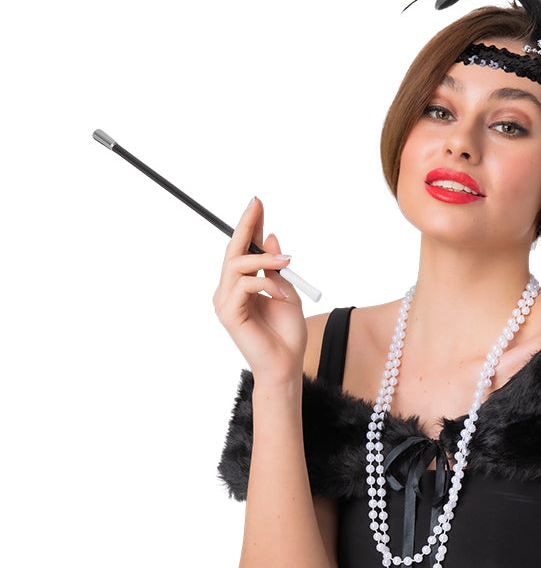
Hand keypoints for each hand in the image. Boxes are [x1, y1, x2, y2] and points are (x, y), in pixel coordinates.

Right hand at [213, 197, 306, 382]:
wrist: (286, 364)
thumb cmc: (287, 333)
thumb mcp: (286, 291)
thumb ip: (276, 268)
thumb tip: (271, 237)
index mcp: (242, 285)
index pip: (242, 249)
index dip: (249, 225)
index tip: (257, 203)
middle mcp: (229, 291)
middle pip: (233, 251)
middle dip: (245, 225)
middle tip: (257, 205)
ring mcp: (226, 302)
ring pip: (237, 265)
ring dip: (264, 260)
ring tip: (287, 264)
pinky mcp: (228, 313)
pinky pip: (244, 285)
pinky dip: (266, 284)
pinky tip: (281, 294)